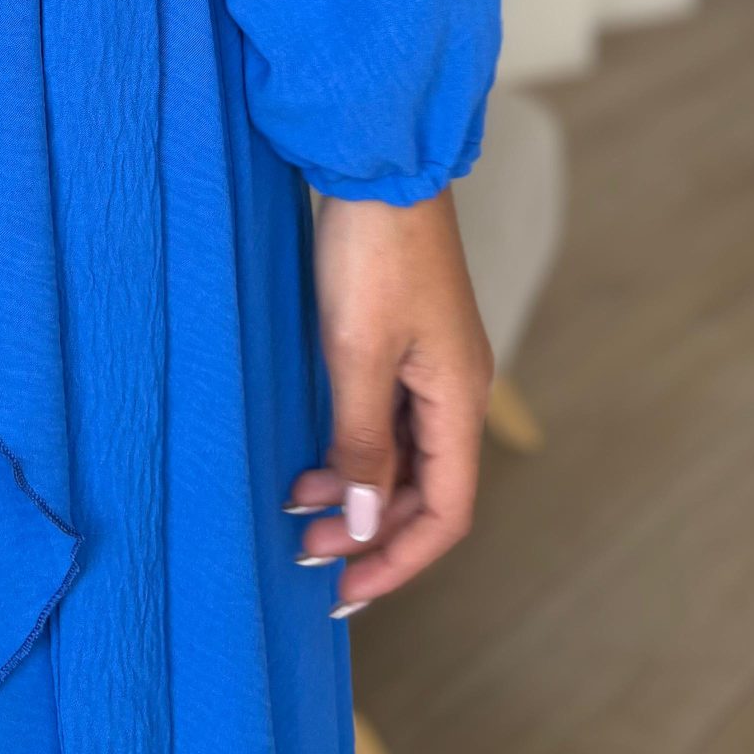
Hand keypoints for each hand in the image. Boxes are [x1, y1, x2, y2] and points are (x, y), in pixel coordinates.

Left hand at [287, 187, 492, 612]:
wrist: (378, 164)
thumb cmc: (372, 252)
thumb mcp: (356, 354)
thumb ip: (361, 443)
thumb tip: (364, 524)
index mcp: (459, 400)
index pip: (445, 513)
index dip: (399, 559)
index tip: (345, 590)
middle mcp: (454, 391)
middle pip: (423, 492)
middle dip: (368, 531)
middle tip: (303, 553)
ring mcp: (429, 365)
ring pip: (399, 457)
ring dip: (354, 492)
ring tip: (295, 511)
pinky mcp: (401, 340)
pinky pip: (383, 419)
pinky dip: (350, 449)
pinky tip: (310, 460)